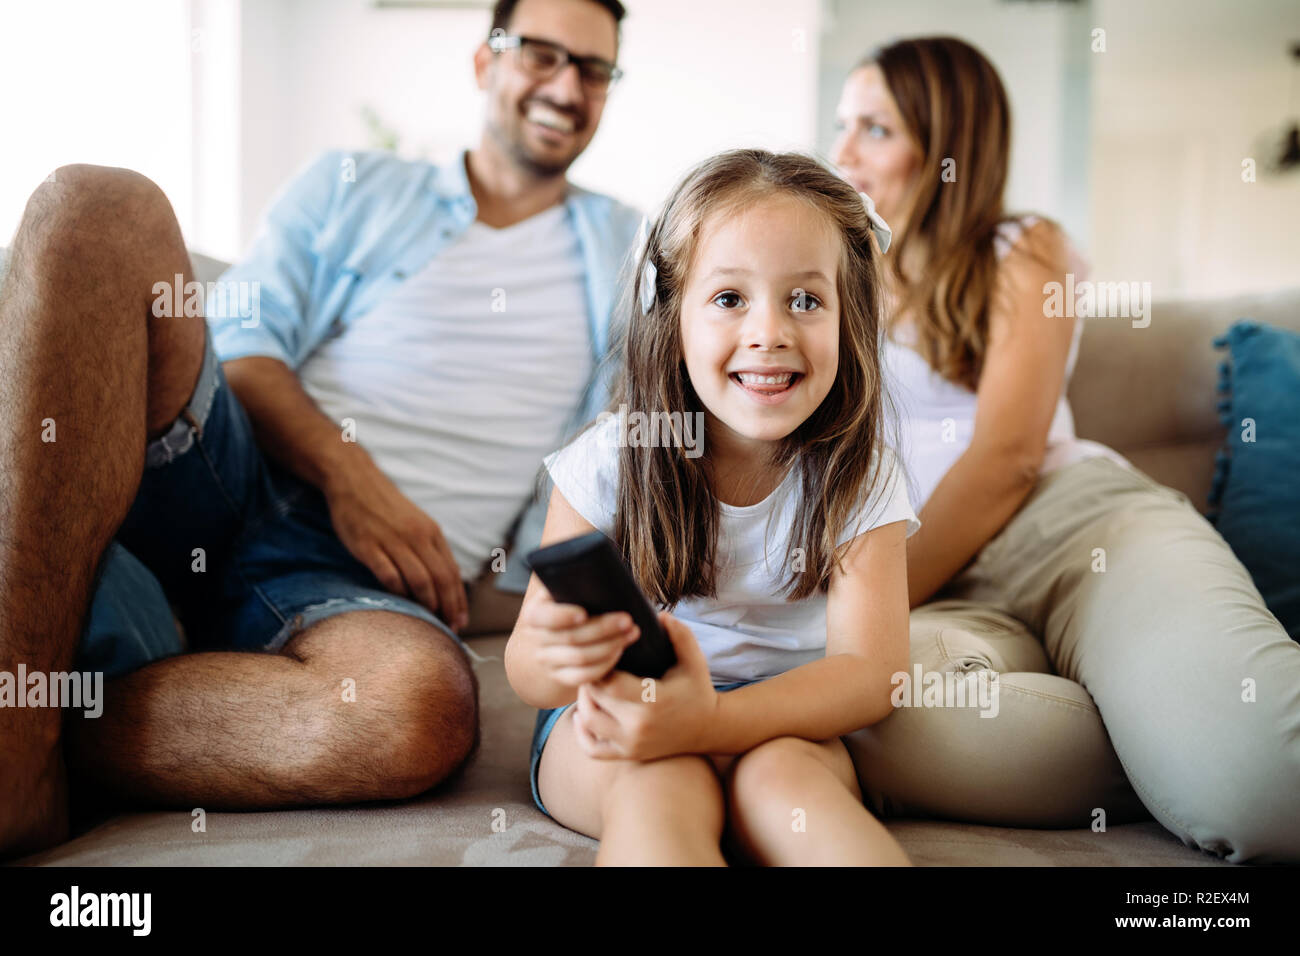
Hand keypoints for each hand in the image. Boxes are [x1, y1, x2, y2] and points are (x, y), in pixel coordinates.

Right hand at [323, 448, 468, 630]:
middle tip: (450, 627)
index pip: (452, 572)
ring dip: (427, 603)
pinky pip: (389, 575)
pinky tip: (400, 602)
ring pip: (419, 579)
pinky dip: (398, 591)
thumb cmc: (387, 508)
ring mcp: (393, 541)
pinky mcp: (369, 546)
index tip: (461, 620)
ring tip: (429, 619)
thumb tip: (445, 582)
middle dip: (448, 606)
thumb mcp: (417, 523)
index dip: (458, 599)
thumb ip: (430, 549)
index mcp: (431, 532)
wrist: (355, 481)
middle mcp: (417, 537)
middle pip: (440, 578)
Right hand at [515, 588, 640, 688]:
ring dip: (610, 647)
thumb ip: (578, 579)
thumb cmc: (566, 605)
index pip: (543, 617)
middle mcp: (537, 639)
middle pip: (571, 638)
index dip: (562, 616)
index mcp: (535, 612)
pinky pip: (582, 677)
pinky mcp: (560, 678)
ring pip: (580, 659)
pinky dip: (604, 666)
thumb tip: (604, 559)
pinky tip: (620, 652)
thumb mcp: (564, 591)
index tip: (583, 613)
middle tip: (629, 619)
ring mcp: (548, 660)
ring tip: (633, 632)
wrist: (544, 643)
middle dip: (602, 629)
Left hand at [574, 612, 717, 761]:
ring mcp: (631, 744)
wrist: (709, 729)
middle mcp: (638, 727)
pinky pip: (592, 749)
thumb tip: (659, 615)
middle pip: (594, 700)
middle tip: (591, 663)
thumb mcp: (694, 660)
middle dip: (589, 679)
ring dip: (583, 701)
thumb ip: (679, 635)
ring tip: (591, 684)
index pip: (609, 684)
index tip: (603, 652)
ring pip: (589, 722)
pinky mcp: (628, 755)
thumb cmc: (698, 689)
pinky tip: (583, 715)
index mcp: (653, 701)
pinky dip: (581, 733)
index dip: (600, 665)